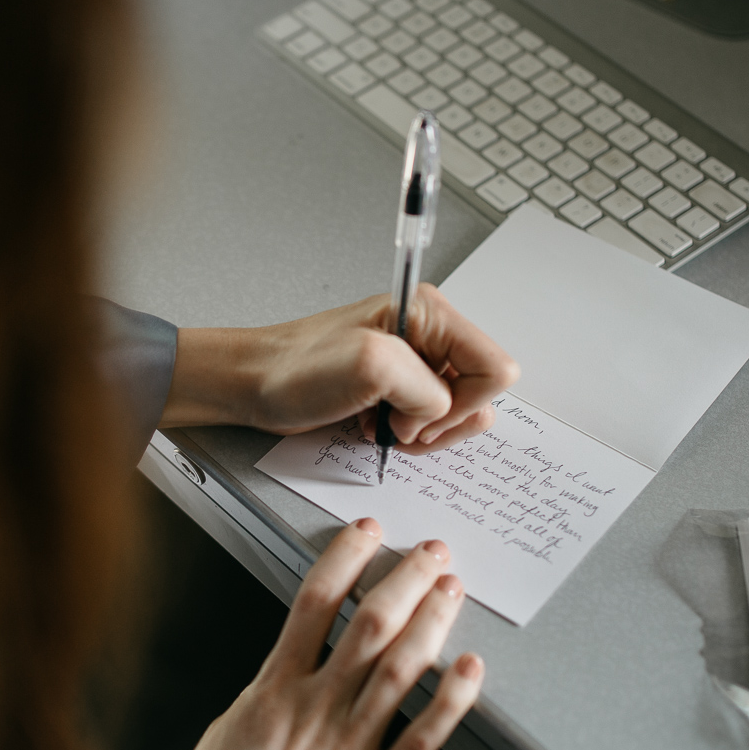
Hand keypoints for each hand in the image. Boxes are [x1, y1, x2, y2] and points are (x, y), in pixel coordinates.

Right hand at [114, 520, 484, 749]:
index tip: (366, 535)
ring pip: (401, 671)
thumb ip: (264, 699)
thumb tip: (287, 676)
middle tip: (431, 554)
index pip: (314, 602)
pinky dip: (449, 703)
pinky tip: (469, 673)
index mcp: (271, 691)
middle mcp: (313, 712)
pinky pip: (420, 742)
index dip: (346, 559)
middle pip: (370, 626)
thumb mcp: (224, 733)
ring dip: (433, 625)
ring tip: (452, 593)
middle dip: (406, 581)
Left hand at [161, 286, 517, 451]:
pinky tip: (371, 425)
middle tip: (396, 422)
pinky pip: (427, 424)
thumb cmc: (295, 368)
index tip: (418, 412)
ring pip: (456, 415)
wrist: (253, 384)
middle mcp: (429, 336)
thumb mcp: (370, 366)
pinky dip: (404, 435)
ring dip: (420, 431)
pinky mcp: (397, 390)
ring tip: (380, 422)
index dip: (465, 403)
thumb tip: (440, 413)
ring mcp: (414, 365)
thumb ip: (427, 389)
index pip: (495, 368)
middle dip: (441, 422)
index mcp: (431, 314)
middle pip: (480, 395)